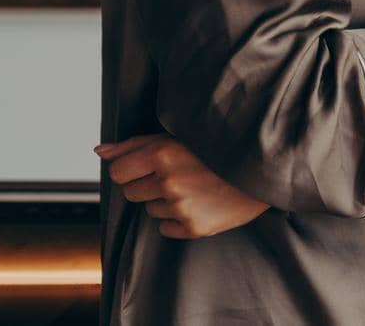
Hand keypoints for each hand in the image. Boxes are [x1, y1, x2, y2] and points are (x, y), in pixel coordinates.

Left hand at [95, 134, 270, 238]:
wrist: (264, 169)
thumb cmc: (221, 147)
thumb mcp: (179, 136)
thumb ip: (136, 144)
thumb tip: (100, 151)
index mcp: (163, 153)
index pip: (118, 172)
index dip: (129, 169)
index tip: (145, 166)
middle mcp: (169, 181)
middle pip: (131, 193)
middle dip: (146, 185)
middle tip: (174, 175)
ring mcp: (181, 207)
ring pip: (150, 210)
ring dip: (164, 201)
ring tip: (193, 186)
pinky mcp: (194, 227)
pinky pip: (167, 228)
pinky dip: (178, 219)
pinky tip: (199, 202)